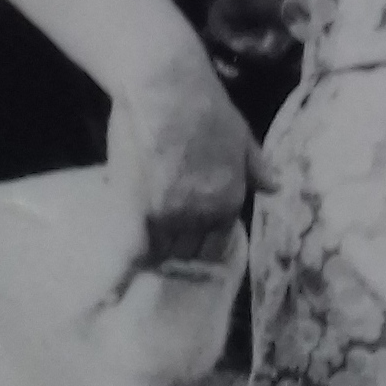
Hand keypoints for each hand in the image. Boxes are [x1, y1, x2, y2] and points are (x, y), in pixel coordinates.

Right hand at [110, 43, 271, 267]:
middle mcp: (205, 215)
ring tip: (132, 277)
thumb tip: (276, 185)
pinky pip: (134, 252)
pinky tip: (109, 300)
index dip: (199, 253)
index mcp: (231, 202)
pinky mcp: (140, 208)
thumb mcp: (241, 136)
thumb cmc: (204, 105)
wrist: (166, 86)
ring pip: (160, 254)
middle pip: (187, 254)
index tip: (186, 260)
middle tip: (156, 269)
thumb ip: (256, 166)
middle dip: (173, 261)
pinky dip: (123, 276)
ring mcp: (172, 214)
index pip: (217, 245)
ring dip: (149, 263)